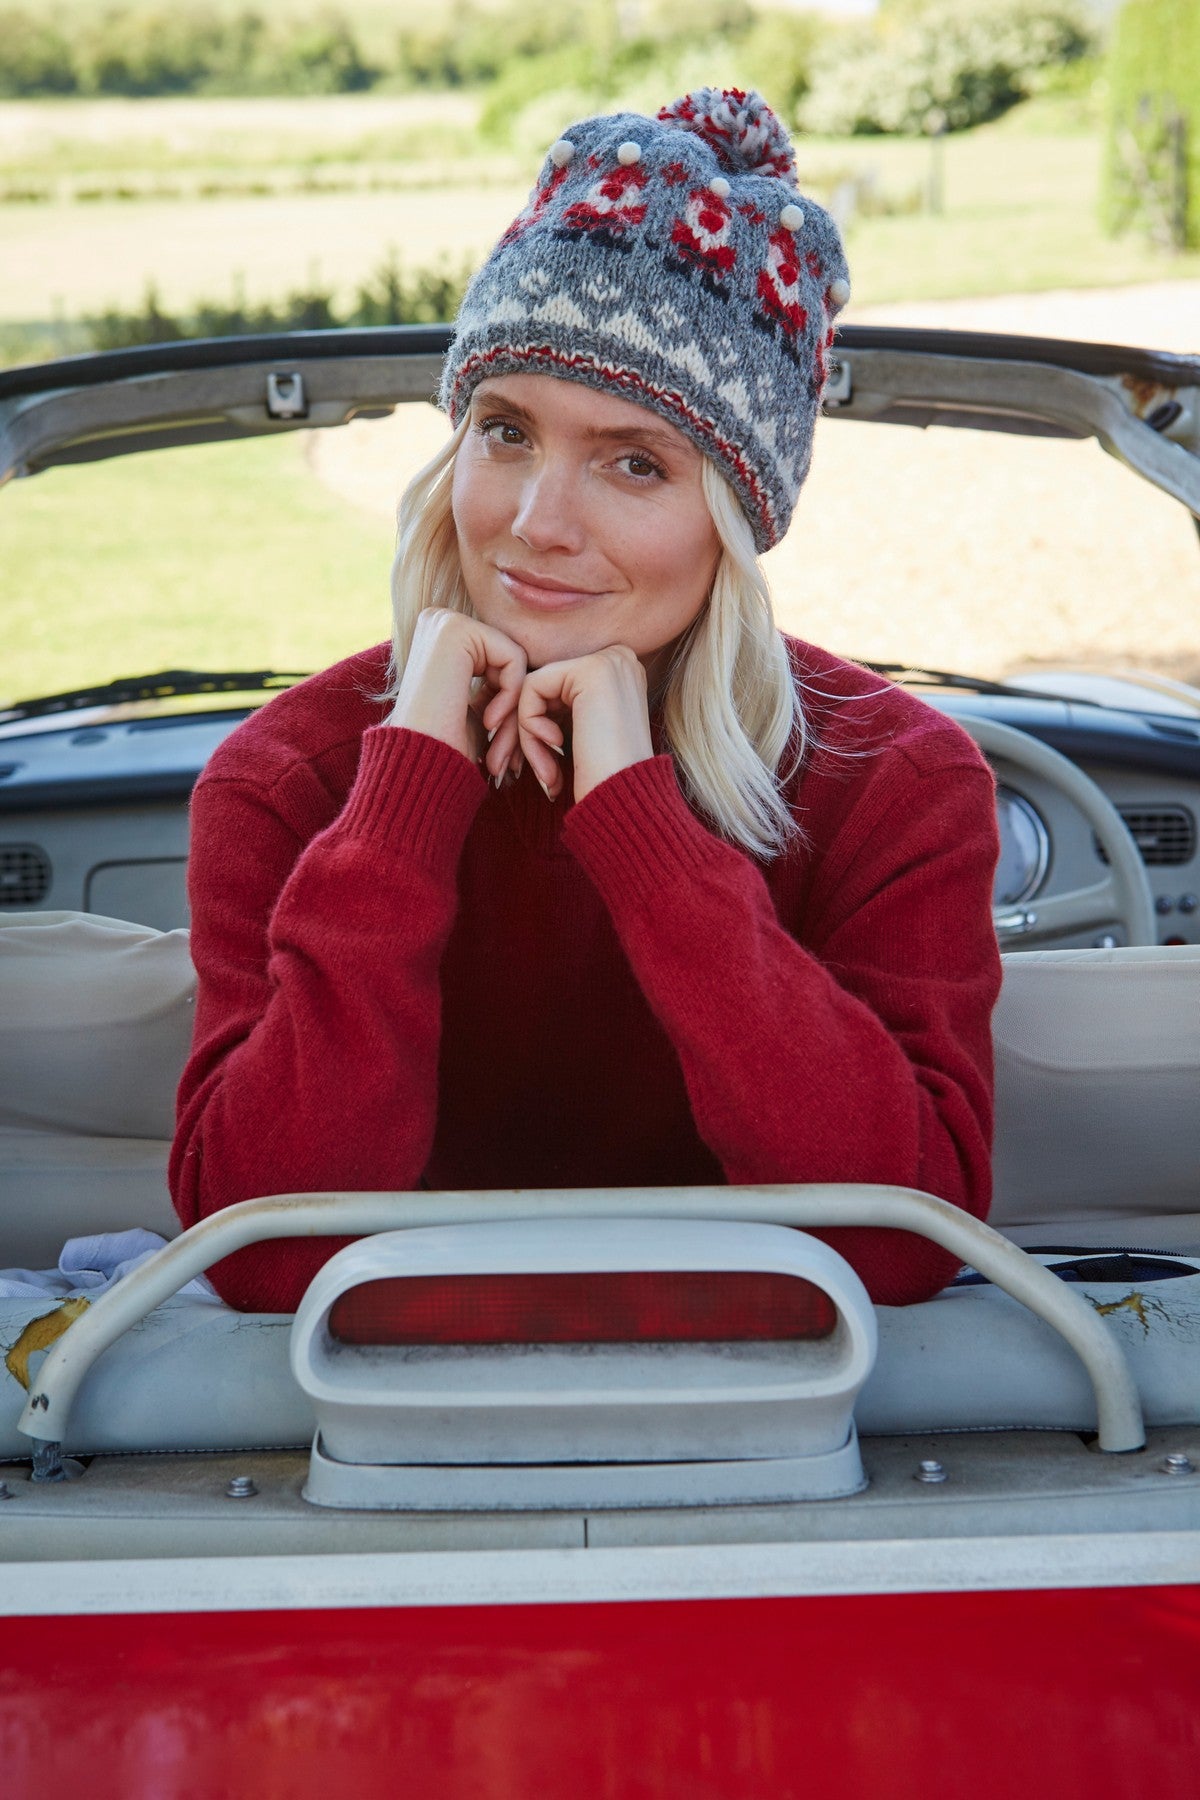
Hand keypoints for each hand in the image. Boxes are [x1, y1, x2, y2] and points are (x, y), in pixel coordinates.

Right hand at [385, 609, 526, 782]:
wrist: (418, 764)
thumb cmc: (447, 747)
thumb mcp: (477, 708)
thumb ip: (497, 684)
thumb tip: (532, 672)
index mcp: (442, 636)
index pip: (500, 658)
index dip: (505, 701)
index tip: (498, 741)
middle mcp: (439, 620)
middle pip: (508, 657)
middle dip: (513, 706)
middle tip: (506, 751)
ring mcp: (445, 621)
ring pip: (514, 659)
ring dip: (513, 706)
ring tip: (496, 740)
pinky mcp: (457, 630)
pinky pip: (514, 658)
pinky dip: (511, 695)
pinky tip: (488, 721)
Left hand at [518, 644, 653, 803]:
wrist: (626, 802)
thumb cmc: (603, 780)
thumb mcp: (582, 731)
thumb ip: (560, 706)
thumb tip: (518, 693)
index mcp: (620, 672)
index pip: (557, 686)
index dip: (540, 725)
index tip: (540, 766)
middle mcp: (619, 658)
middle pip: (544, 685)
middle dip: (528, 732)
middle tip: (530, 772)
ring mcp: (609, 661)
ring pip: (534, 688)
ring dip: (528, 736)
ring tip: (545, 772)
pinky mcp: (590, 671)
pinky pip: (531, 688)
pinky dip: (529, 724)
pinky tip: (555, 748)